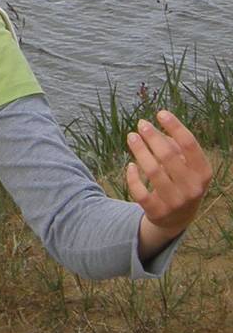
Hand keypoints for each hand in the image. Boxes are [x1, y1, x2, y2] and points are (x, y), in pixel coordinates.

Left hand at [125, 111, 212, 259]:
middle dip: (152, 137)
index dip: (175, 127)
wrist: (176, 219)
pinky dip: (132, 176)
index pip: (190, 145)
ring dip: (139, 151)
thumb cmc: (181, 183)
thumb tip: (155, 127)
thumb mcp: (186, 167)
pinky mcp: (156, 211)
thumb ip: (175, 148)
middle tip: (141, 124)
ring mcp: (175, 201)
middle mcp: (192, 187)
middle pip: (168, 156)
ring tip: (131, 137)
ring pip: (152, 171)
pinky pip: (140, 191)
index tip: (160, 113)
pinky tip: (129, 165)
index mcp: (203, 173)